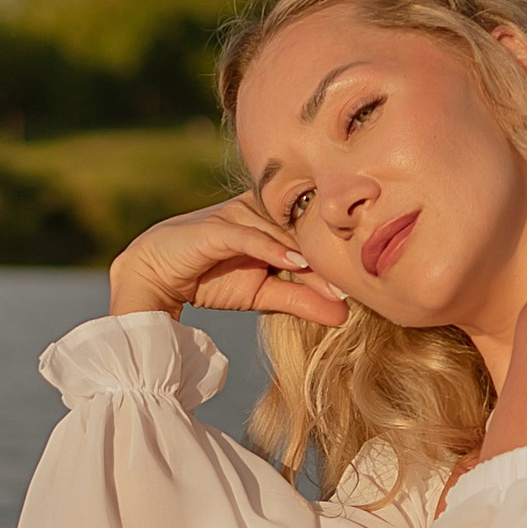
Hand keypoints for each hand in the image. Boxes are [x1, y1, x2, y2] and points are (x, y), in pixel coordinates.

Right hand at [107, 192, 347, 324]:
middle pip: (301, 227)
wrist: (155, 277)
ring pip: (279, 228)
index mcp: (272, 221)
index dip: (339, 248)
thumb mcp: (262, 294)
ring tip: (337, 270)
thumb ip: (301, 300)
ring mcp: (236, 215)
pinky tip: (295, 260)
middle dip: (330, 249)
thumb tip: (343, 315)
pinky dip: (272, 247)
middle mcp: (257, 211)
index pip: (311, 232)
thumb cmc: (209, 278)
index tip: (371, 270)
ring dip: (308, 250)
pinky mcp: (215, 227)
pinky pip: (248, 235)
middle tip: (364, 270)